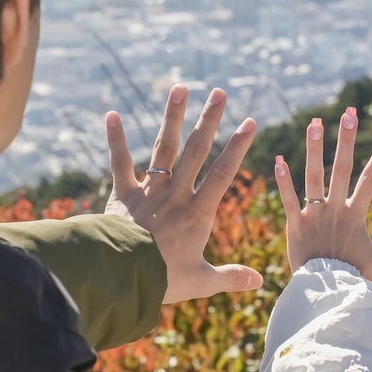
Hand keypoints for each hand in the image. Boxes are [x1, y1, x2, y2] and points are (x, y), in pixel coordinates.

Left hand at [105, 86, 263, 303]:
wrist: (120, 277)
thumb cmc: (162, 280)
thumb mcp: (201, 281)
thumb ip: (230, 277)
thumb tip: (259, 282)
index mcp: (198, 213)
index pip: (223, 173)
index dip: (238, 147)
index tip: (250, 122)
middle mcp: (176, 195)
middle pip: (196, 150)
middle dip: (209, 120)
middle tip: (219, 93)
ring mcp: (149, 191)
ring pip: (164, 148)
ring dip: (172, 117)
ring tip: (180, 89)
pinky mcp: (123, 195)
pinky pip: (120, 163)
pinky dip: (115, 139)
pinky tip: (112, 114)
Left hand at [274, 107, 371, 279]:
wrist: (327, 296)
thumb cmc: (355, 277)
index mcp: (357, 215)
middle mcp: (336, 210)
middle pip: (342, 169)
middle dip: (347, 140)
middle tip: (350, 113)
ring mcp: (314, 216)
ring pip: (314, 177)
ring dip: (314, 149)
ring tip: (314, 123)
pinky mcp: (295, 226)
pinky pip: (288, 200)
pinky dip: (283, 181)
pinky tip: (278, 159)